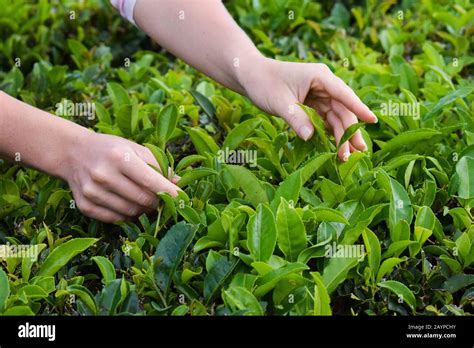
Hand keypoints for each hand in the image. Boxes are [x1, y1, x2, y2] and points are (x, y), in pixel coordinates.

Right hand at [62, 132, 179, 222]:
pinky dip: (127, 217)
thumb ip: (159, 166)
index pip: (150, 180)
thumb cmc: (112, 150)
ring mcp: (92, 192)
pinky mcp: (84, 206)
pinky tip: (130, 207)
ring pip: (130, 212)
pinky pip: (115, 220)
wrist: (73, 153)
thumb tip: (180, 183)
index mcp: (119, 157)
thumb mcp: (136, 149)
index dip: (169, 192)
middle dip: (158, 202)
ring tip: (147, 203)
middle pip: (142, 199)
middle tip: (163, 200)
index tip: (182, 199)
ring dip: (144, 211)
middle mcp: (104, 174)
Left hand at [239, 57, 377, 160]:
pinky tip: (335, 146)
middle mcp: (324, 84)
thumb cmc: (264, 83)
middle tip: (356, 153)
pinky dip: (329, 132)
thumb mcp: (279, 102)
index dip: (359, 108)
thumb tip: (310, 137)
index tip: (373, 121)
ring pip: (336, 117)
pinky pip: (325, 119)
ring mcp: (319, 94)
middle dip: (349, 131)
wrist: (250, 75)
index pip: (344, 94)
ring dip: (341, 135)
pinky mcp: (312, 103)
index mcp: (320, 77)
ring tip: (345, 155)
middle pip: (343, 109)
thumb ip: (296, 119)